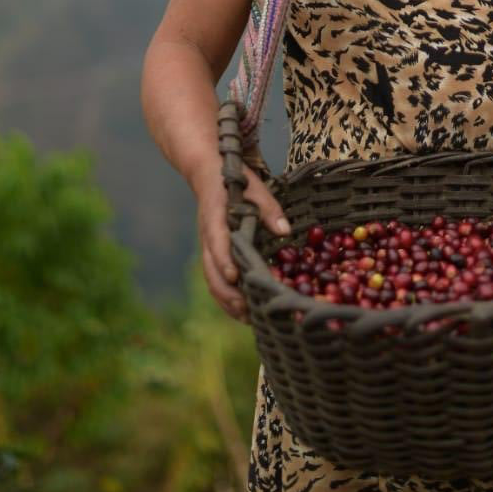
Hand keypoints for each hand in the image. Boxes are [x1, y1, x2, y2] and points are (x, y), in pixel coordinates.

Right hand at [196, 159, 291, 322]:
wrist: (207, 173)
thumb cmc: (234, 179)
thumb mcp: (254, 187)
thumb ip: (269, 209)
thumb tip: (285, 231)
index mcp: (215, 219)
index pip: (217, 244)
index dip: (225, 262)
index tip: (234, 278)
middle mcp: (207, 237)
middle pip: (211, 271)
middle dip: (227, 293)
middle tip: (247, 311)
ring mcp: (207, 247)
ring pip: (211, 279)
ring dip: (226, 300)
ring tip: (247, 318)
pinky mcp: (211, 253)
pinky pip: (214, 278)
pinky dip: (225, 295)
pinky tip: (242, 309)